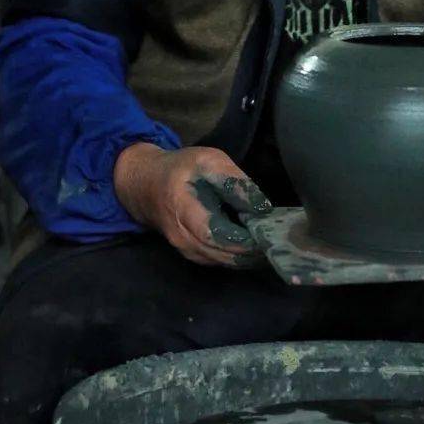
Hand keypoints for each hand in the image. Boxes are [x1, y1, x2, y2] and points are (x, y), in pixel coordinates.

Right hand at [113, 143, 271, 267]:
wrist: (145, 185)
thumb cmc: (179, 169)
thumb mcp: (207, 162)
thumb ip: (234, 181)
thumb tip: (261, 207)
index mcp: (184, 210)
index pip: (218, 234)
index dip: (246, 240)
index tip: (270, 234)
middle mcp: (182, 237)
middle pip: (223, 254)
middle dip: (252, 252)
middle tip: (278, 244)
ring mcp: (184, 249)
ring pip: (221, 262)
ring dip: (247, 258)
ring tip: (271, 247)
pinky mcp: (190, 253)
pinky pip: (217, 261)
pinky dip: (237, 257)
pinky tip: (254, 249)